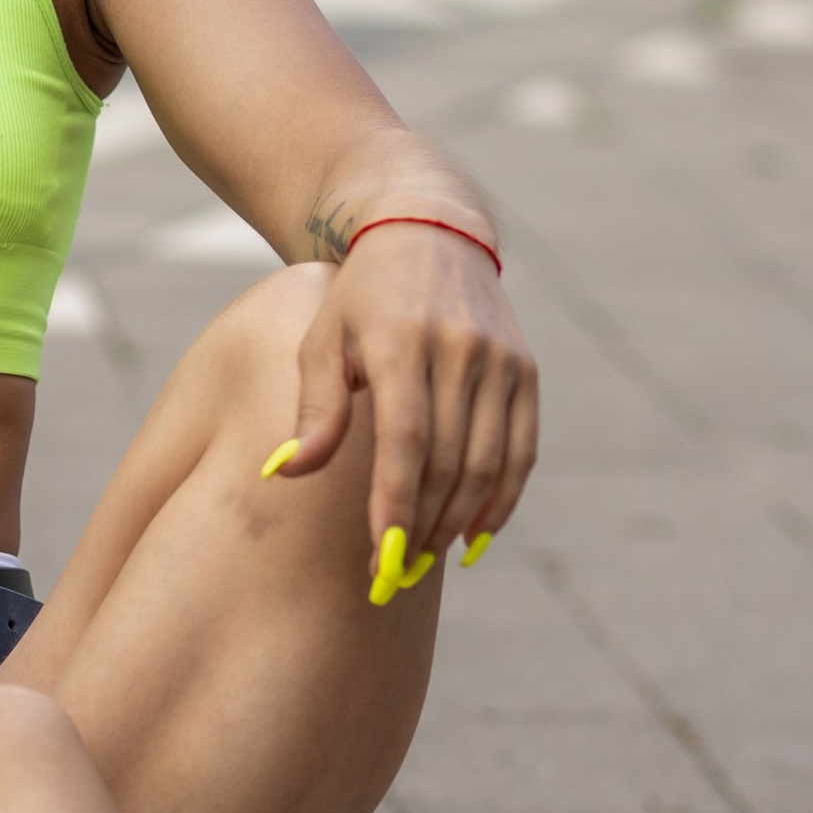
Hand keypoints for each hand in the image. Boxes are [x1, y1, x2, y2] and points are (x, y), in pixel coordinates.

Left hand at [283, 229, 537, 572]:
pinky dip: (501, 501)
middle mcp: (458, 350)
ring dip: (456, 524)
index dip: (393, 504)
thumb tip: (286, 473)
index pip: (404, 440)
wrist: (428, 235)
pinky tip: (473, 538)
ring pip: (486, 464)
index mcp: (400, 341)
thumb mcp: (323, 340)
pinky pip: (520, 451)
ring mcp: (499, 360)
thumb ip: (315, 408)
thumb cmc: (358, 299)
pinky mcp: (525, 371)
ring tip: (420, 563)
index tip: (379, 560)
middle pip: (446, 461)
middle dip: (419, 527)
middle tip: (391, 577)